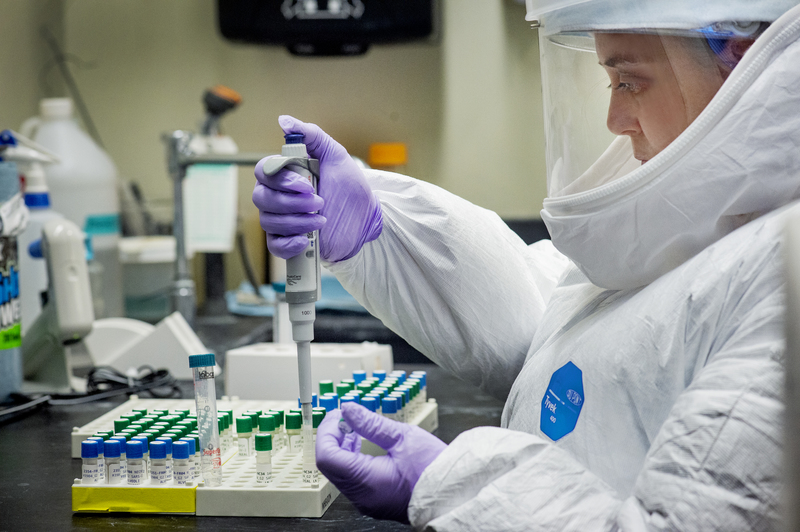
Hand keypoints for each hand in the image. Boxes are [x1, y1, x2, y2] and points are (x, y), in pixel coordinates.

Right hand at [252, 115, 382, 261]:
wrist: (366, 218)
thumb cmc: (350, 187)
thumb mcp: (336, 155)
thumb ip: (312, 135)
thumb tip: (284, 121)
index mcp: (285, 175)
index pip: (263, 172)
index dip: (282, 179)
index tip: (307, 184)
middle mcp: (278, 196)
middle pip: (262, 198)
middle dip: (291, 202)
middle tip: (319, 202)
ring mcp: (283, 220)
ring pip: (268, 221)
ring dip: (296, 221)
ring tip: (321, 220)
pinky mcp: (290, 242)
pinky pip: (275, 246)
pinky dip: (288, 244)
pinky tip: (305, 241)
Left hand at [316, 402, 446, 522]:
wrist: (454, 493)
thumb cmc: (433, 469)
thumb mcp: (402, 437)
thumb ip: (371, 423)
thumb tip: (349, 409)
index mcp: (365, 481)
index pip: (327, 455)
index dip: (327, 430)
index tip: (338, 415)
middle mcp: (361, 496)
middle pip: (330, 464)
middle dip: (334, 437)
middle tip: (346, 417)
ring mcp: (367, 501)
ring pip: (340, 472)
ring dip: (343, 448)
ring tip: (356, 429)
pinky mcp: (374, 501)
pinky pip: (353, 480)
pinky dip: (352, 459)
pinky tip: (364, 445)